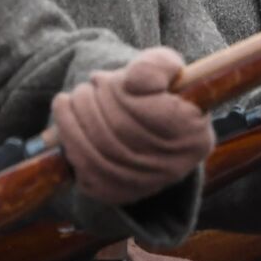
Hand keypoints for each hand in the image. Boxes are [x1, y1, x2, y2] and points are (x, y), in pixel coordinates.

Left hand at [53, 48, 212, 205]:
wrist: (149, 126)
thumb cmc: (158, 92)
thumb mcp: (165, 68)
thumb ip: (157, 65)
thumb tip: (134, 80)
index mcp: (194, 136)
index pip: (152, 113)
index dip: (121, 91)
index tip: (107, 77)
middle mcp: (174, 167)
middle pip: (120, 132)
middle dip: (92, 102)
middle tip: (86, 85)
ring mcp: (144, 185)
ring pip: (97, 155)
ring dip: (73, 120)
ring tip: (69, 99)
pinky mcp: (117, 195)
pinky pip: (85, 172)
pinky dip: (69, 143)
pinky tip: (66, 121)